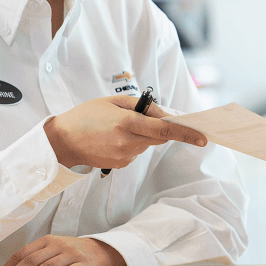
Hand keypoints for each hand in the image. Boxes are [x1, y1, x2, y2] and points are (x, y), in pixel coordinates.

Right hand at [44, 96, 207, 169]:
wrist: (63, 140)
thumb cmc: (86, 116)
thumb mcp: (112, 101)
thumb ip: (140, 106)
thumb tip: (162, 113)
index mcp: (127, 123)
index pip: (165, 129)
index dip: (186, 134)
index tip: (202, 138)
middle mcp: (128, 142)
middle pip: (160, 137)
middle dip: (159, 128)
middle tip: (143, 117)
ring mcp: (125, 156)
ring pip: (147, 144)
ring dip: (142, 135)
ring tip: (118, 127)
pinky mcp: (121, 165)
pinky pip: (136, 152)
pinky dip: (132, 144)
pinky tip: (113, 138)